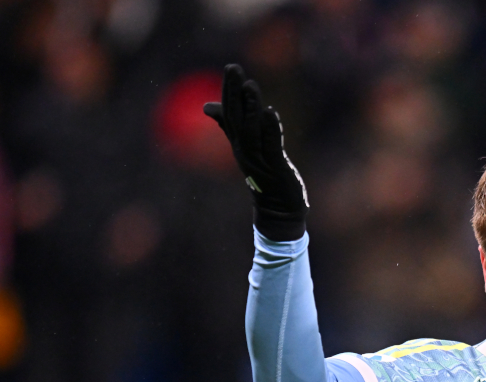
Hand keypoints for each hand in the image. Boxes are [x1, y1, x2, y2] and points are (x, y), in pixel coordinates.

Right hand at [203, 64, 308, 240]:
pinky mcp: (276, 169)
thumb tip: (207, 107)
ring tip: (251, 86)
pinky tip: (269, 112)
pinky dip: (270, 129)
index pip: (230, 114)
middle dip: (234, 93)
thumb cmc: (265, 177)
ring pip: (251, 131)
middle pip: (236, 118)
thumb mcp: (246, 149)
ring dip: (250, 108)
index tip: (232, 69)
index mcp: (239, 144)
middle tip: (233, 68)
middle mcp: (245, 151)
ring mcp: (259, 160)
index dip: (230, 92)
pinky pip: (270, 147)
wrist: (278, 210)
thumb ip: (230, 127)